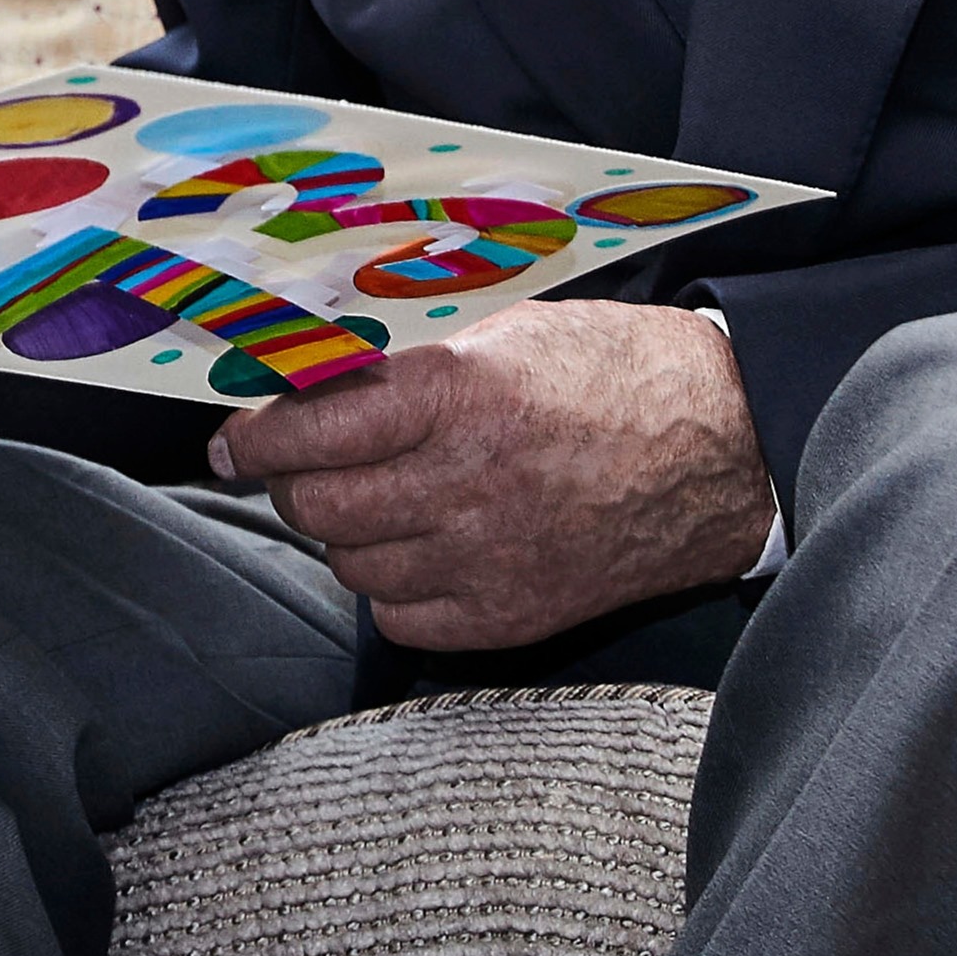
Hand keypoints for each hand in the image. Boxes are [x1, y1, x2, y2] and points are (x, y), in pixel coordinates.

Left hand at [213, 302, 774, 655]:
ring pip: (352, 565)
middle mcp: (467, 484)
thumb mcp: (506, 336)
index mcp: (460, 398)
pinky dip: (389, 588)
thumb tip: (315, 384)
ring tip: (368, 501)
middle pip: (317, 506)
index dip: (255, 436)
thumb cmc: (616, 372)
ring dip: (342, 533)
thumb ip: (411, 368)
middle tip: (293, 466)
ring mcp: (490, 559)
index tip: (233, 439)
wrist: (723, 446)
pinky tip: (412, 550)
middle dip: (288, 483)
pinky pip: (402, 619)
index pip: (313, 429)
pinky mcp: (512, 615)